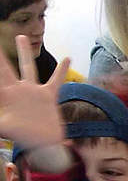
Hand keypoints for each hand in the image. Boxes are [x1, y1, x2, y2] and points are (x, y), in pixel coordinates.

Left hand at [0, 35, 70, 166]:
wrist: (43, 144)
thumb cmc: (23, 138)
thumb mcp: (3, 127)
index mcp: (5, 95)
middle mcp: (18, 89)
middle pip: (5, 67)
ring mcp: (33, 91)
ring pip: (28, 66)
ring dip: (24, 52)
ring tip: (20, 36)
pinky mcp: (48, 96)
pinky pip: (56, 80)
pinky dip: (62, 70)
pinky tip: (67, 58)